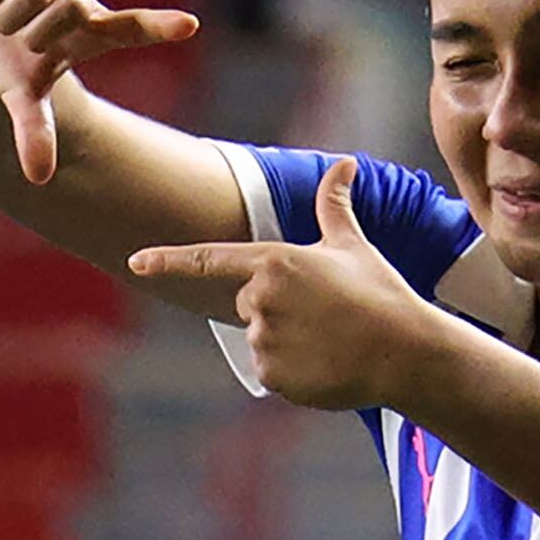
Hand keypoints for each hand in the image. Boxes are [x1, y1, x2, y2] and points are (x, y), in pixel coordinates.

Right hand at [0, 0, 198, 182]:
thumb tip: (39, 179)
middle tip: (18, 39)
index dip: (159, 26)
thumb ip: (35, 131)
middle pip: (70, 9)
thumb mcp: (21, 95)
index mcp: (88, 29)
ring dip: (5, 17)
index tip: (189, 26)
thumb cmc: (6, 57)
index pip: (132, 26)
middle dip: (36, 32)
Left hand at [128, 160, 447, 410]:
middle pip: (246, 303)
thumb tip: (343, 164)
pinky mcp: (272, 375)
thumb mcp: (353, 246)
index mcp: (274, 262)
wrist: (404, 351)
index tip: (135, 263)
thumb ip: (334, 206)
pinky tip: (325, 364)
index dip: (168, 261)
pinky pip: (270, 371)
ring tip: (328, 339)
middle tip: (322, 313)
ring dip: (286, 340)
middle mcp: (261, 299)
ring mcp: (264, 338)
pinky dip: (292, 371)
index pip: (208, 259)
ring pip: (260, 338)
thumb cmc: (380, 294)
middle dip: (275, 307)